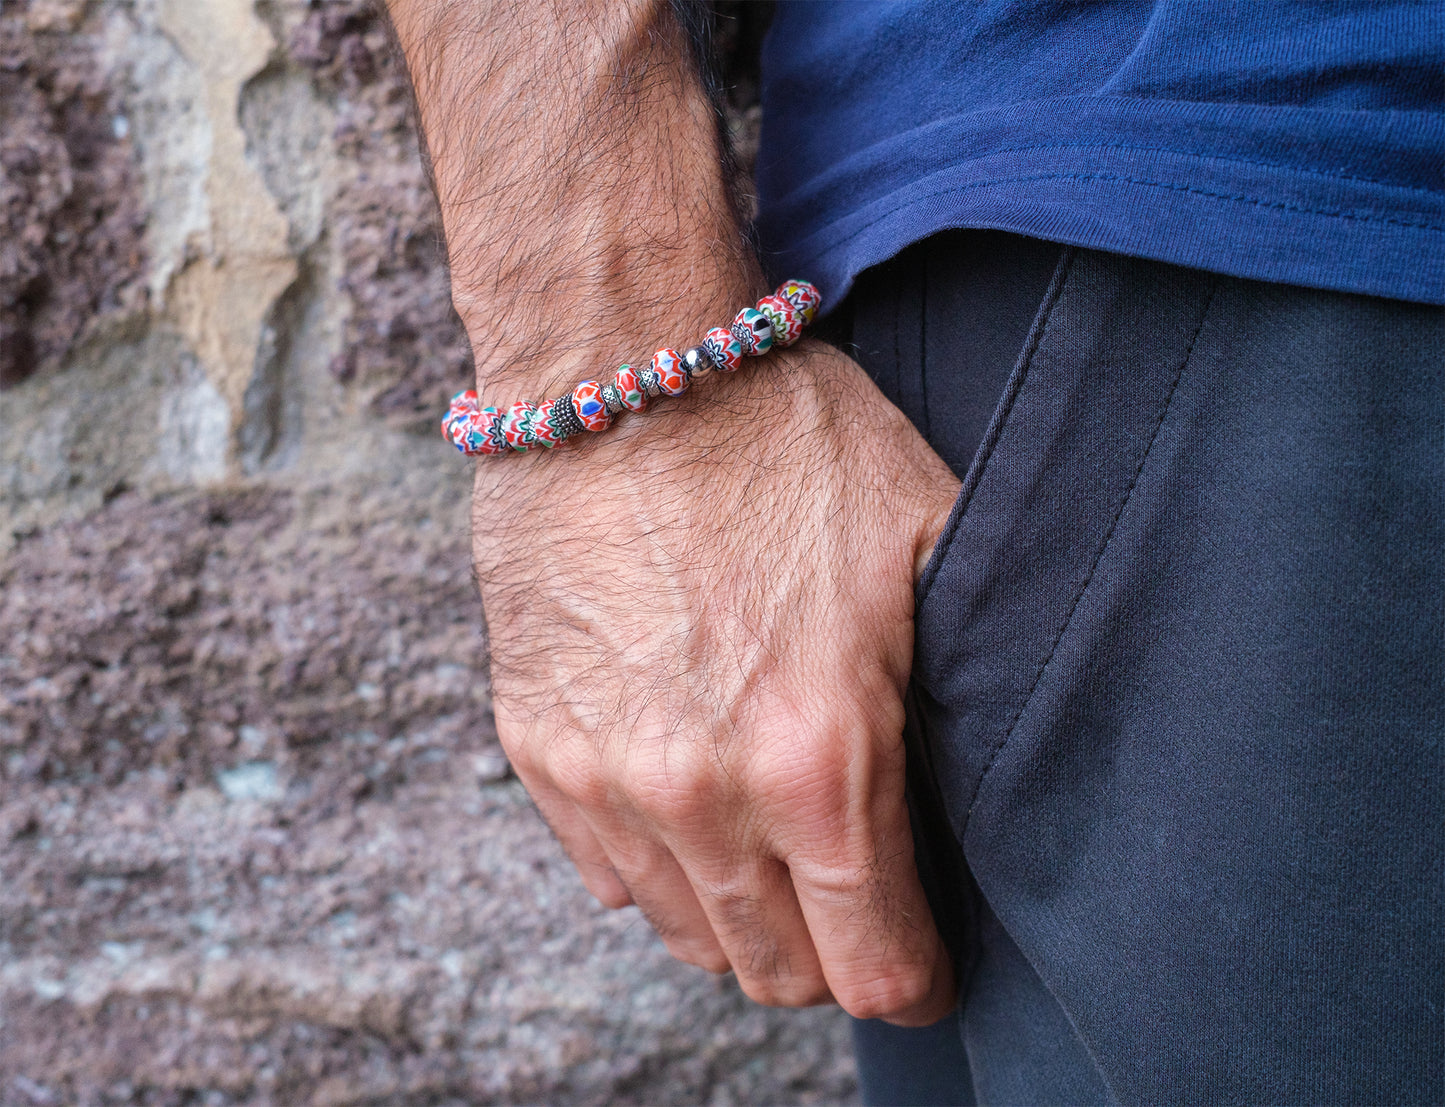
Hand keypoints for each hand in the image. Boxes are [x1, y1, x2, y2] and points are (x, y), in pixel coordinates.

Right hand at [472, 340, 961, 1024]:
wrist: (621, 369)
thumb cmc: (787, 441)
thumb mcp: (930, 538)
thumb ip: (971, 677)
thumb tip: (998, 767)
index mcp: (821, 758)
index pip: (875, 967)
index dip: (916, 978)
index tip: (925, 960)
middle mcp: (703, 795)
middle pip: (778, 974)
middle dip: (831, 954)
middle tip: (855, 897)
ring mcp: (606, 778)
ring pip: (690, 937)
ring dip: (743, 917)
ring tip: (774, 848)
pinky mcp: (537, 748)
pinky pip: (607, 875)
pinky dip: (660, 865)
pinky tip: (691, 798)